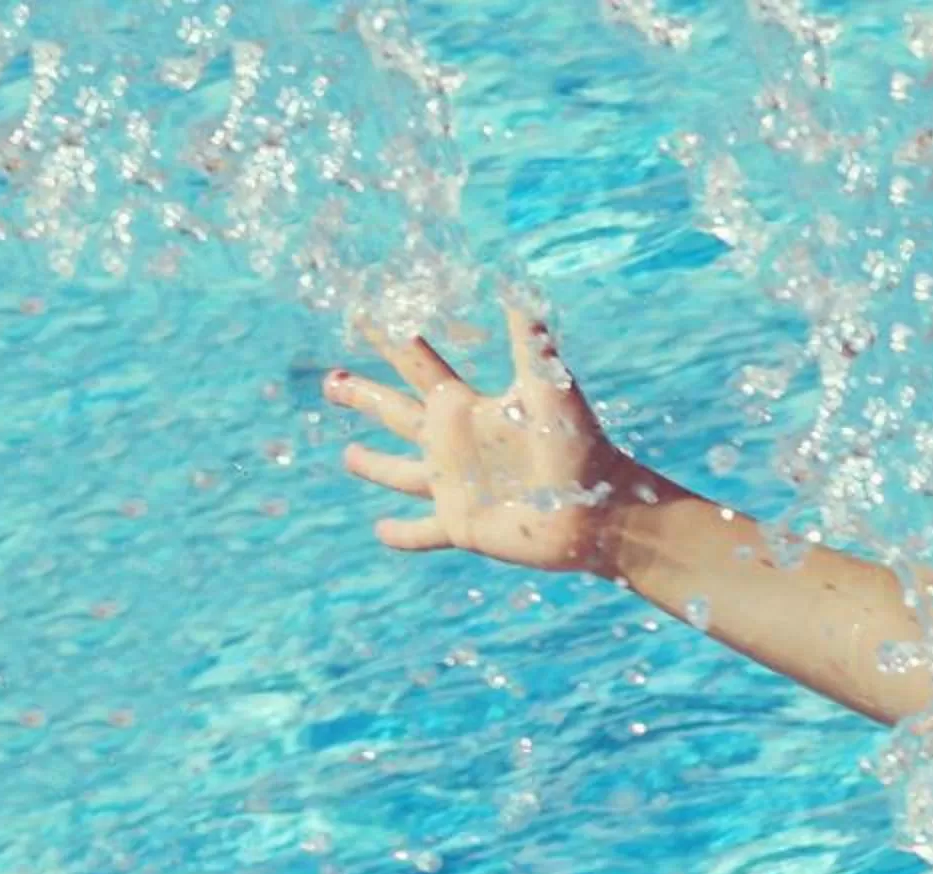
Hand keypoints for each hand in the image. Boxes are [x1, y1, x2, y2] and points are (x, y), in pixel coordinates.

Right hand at [327, 305, 663, 576]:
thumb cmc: (578, 446)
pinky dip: (402, 533)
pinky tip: (380, 532)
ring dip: (375, 465)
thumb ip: (529, 338)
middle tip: (331, 380)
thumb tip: (514, 281)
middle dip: (363, 396)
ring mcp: (455, 487)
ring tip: (349, 456)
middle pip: (395, 413)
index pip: (415, 363)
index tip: (360, 311)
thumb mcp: (548, 387)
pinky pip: (422, 532)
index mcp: (466, 407)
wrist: (601, 510)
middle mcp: (454, 443)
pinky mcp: (463, 526)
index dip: (388, 337)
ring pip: (402, 474)